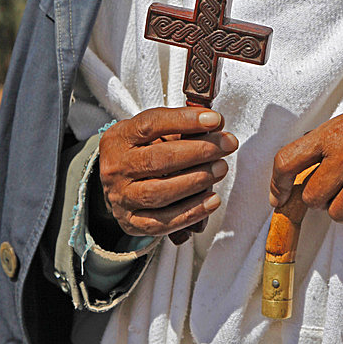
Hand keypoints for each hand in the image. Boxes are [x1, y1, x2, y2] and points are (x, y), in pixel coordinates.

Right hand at [98, 106, 237, 245]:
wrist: (116, 182)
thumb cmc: (142, 150)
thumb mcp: (151, 132)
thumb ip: (180, 128)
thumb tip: (216, 125)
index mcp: (120, 138)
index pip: (151, 125)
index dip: (184, 120)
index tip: (214, 119)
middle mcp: (116, 168)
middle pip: (158, 160)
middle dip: (199, 151)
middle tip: (227, 144)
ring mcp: (122, 198)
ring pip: (158, 193)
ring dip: (196, 181)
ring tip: (221, 168)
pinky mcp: (131, 222)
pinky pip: (161, 223)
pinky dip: (190, 212)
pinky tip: (212, 200)